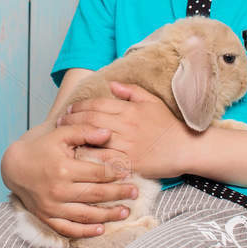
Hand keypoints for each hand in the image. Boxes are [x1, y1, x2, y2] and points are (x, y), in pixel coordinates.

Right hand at [1, 121, 138, 239]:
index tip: (129, 173)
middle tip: (135, 193)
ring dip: (108, 216)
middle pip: (96, 195)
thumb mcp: (60, 134)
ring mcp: (52, 206)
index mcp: (64, 168)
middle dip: (118, 194)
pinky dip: (85, 231)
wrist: (14, 167)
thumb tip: (108, 133)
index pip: (98, 173)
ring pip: (86, 215)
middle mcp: (59, 190)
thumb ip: (84, 132)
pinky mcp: (47, 217)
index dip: (116, 173)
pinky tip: (101, 229)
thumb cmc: (40, 148)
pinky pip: (68, 228)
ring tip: (125, 212)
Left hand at [55, 81, 198, 179]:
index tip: (69, 110)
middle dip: (71, 121)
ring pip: (94, 139)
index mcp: (130, 110)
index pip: (97, 105)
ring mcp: (127, 145)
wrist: (187, 148)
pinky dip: (89, 158)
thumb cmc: (169, 125)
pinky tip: (77, 157)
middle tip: (59, 123)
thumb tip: (112, 85)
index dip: (79, 107)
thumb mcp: (152, 102)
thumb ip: (131, 91)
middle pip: (91, 120)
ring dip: (75, 138)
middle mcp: (126, 126)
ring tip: (63, 139)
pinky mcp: (130, 163)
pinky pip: (104, 160)